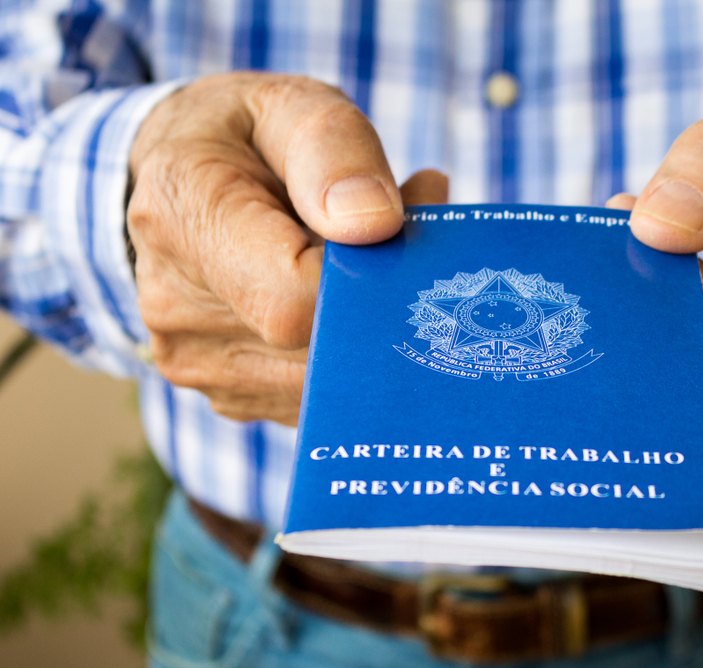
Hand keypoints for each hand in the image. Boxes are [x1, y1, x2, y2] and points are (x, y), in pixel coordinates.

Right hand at [127, 73, 445, 424]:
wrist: (176, 187)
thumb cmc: (244, 139)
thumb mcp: (291, 107)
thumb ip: (335, 151)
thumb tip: (375, 225)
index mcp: (183, 216)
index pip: (293, 297)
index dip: (363, 279)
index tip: (391, 230)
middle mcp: (174, 306)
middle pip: (316, 348)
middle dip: (378, 302)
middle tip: (401, 237)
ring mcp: (197, 362)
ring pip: (324, 382)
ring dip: (366, 331)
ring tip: (363, 262)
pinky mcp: (227, 394)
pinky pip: (314, 396)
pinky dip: (344, 356)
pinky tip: (339, 302)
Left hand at [610, 101, 702, 516]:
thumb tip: (652, 228)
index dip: (649, 304)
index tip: (613, 273)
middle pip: (699, 386)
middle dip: (629, 354)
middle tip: (590, 316)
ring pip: (695, 440)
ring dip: (638, 400)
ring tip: (619, 345)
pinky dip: (664, 449)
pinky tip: (636, 404)